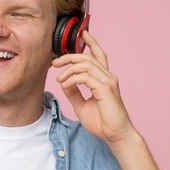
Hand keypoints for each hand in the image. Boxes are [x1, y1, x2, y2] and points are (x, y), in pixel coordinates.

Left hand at [52, 31, 135, 145]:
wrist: (115, 135)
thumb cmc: (102, 122)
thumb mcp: (82, 104)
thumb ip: (74, 92)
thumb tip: (65, 82)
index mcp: (104, 79)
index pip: (98, 55)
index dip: (91, 43)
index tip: (82, 34)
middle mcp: (108, 77)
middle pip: (87, 57)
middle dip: (69, 56)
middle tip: (54, 62)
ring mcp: (108, 82)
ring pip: (85, 65)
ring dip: (68, 70)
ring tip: (59, 79)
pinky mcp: (106, 89)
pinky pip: (85, 77)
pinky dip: (72, 79)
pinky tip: (65, 85)